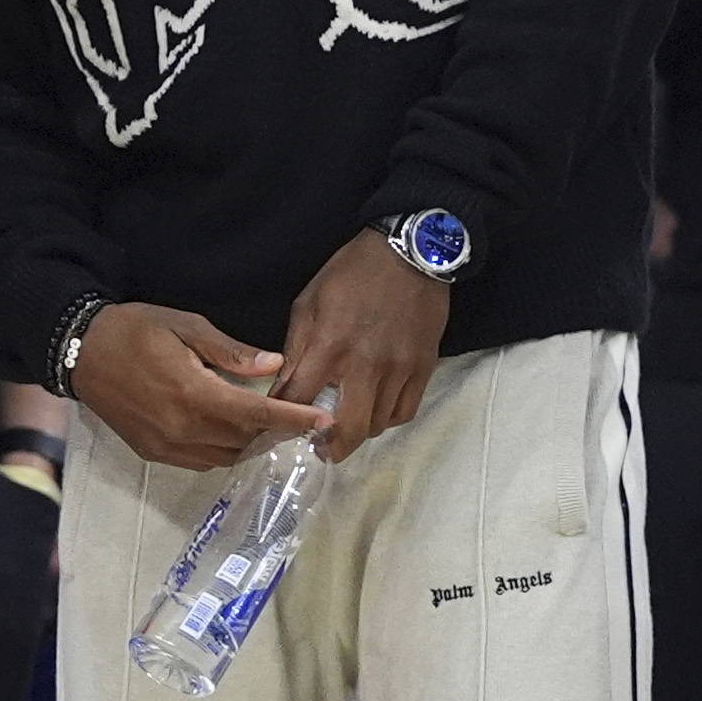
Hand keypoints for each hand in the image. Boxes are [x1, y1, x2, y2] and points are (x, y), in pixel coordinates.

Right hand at [67, 302, 331, 471]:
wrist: (81, 352)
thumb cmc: (135, 329)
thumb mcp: (185, 326)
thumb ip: (230, 351)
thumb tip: (274, 366)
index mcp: (193, 394)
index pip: (255, 414)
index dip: (292, 419)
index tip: (323, 421)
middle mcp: (182, 430)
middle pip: (244, 439)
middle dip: (274, 429)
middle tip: (296, 411)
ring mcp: (166, 447)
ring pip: (225, 456)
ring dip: (249, 441)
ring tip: (264, 418)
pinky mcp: (153, 454)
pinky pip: (201, 460)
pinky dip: (223, 448)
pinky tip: (229, 426)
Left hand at [277, 228, 452, 460]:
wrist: (410, 252)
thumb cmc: (352, 273)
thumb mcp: (310, 301)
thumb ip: (295, 348)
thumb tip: (282, 388)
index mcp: (330, 345)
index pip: (300, 399)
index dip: (284, 419)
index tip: (278, 427)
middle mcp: (366, 364)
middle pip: (347, 430)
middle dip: (329, 447)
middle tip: (320, 448)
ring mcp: (399, 369)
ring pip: (377, 425)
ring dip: (358, 431)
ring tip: (347, 424)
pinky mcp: (423, 368)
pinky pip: (405, 412)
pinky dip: (387, 418)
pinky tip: (375, 409)